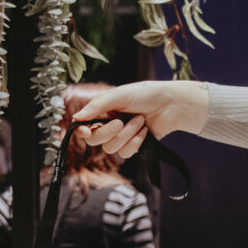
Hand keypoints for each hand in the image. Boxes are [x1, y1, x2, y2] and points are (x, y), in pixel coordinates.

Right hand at [76, 81, 209, 159]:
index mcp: (103, 111)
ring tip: (140, 121)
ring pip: (111, 148)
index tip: (87, 131)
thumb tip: (77, 118)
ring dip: (127, 135)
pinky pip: (125, 153)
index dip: (83, 132)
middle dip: (109, 132)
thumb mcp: (119, 95)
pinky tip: (145, 131)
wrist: (171, 104)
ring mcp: (122, 137)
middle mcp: (110, 125)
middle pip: (96, 140)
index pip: (86, 126)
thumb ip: (97, 106)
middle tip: (120, 122)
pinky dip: (135, 143)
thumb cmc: (146, 94)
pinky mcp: (134, 146)